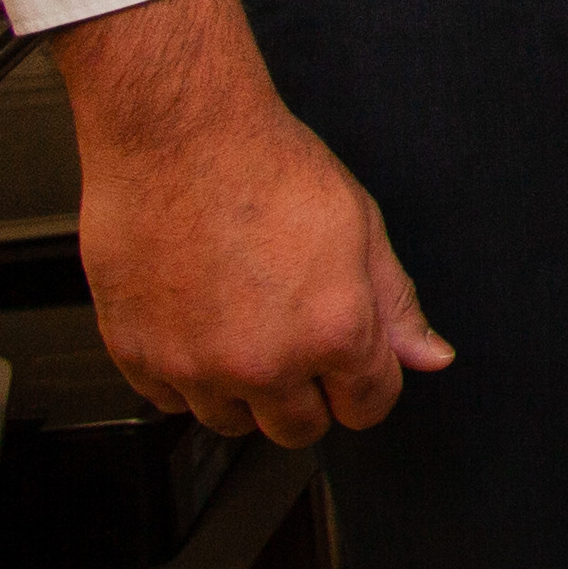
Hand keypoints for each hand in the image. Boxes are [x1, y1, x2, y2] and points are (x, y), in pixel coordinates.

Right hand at [56, 0, 451, 444]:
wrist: (178, 139)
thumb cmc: (267, 168)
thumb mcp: (362, 226)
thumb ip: (396, 304)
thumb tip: (429, 354)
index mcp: (332, 331)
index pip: (368, 406)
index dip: (369, 384)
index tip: (357, 368)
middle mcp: (262, 362)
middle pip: (298, 429)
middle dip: (309, 394)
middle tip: (298, 340)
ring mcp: (194, 367)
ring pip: (232, 422)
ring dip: (244, 391)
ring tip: (245, 325)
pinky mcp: (138, 359)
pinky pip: (172, 402)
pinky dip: (187, 377)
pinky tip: (200, 325)